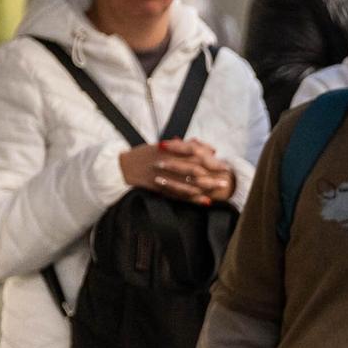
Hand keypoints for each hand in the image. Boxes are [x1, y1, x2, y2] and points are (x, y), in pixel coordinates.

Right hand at [119, 140, 233, 203]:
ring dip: (207, 185)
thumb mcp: (163, 146)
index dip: (211, 159)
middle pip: (195, 167)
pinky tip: (205, 201)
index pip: (195, 153)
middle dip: (213, 172)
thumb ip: (186, 146)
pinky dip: (193, 198)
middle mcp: (168, 162)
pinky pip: (179, 194)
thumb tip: (208, 147)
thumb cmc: (144, 155)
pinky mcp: (159, 188)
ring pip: (189, 181)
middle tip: (226, 177)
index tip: (224, 163)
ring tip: (220, 188)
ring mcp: (164, 176)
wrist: (121, 167)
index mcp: (169, 150)